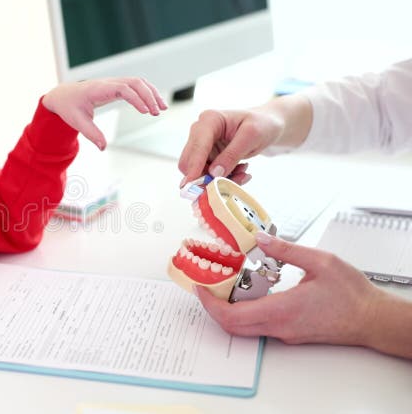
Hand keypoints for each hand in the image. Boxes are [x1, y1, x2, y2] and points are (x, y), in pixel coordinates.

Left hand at [42, 78, 167, 149]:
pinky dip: (146, 92)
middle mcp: (107, 83)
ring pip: (137, 82)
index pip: (122, 89)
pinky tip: (154, 104)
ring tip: (162, 108)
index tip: (146, 112)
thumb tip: (103, 148)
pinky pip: (135, 85)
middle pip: (134, 82)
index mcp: (97, 89)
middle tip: (157, 112)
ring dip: (151, 93)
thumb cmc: (69, 107)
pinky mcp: (116, 86)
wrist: (63, 95)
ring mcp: (113, 83)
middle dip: (148, 95)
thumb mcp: (77, 122)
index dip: (136, 99)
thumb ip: (91, 134)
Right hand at [177, 108, 283, 186]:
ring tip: (242, 174)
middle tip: (229, 184)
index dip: (194, 167)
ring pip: (198, 172)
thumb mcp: (252, 136)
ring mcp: (202, 145)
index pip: (197, 147)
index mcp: (209, 120)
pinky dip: (223, 178)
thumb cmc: (262, 124)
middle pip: (189, 162)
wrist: (268, 125)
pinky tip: (240, 172)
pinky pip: (208, 174)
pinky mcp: (207, 156)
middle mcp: (200, 132)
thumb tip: (214, 173)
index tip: (192, 186)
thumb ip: (232, 154)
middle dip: (207, 177)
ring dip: (218, 179)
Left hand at [195, 232, 382, 346]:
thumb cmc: (353, 295)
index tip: (200, 289)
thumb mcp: (320, 262)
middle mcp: (279, 326)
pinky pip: (259, 326)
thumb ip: (287, 250)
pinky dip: (246, 311)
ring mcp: (284, 333)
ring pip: (245, 328)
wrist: (373, 319)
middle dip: (212, 308)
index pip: (232, 316)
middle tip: (205, 287)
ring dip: (229, 310)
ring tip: (224, 285)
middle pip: (232, 326)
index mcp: (282, 310)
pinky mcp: (290, 333)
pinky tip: (250, 291)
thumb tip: (260, 238)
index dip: (209, 304)